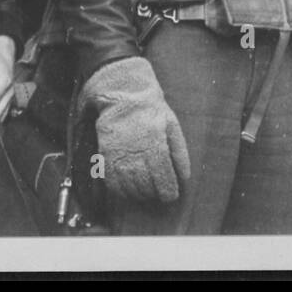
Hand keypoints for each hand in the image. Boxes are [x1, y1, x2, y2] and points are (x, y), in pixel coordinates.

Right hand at [82, 57, 189, 203]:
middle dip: (154, 194)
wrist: (123, 95)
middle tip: (158, 193)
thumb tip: (185, 176)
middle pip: (146, 186)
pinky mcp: (106, 156)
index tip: (171, 196)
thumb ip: (180, 152)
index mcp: (155, 145)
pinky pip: (112, 182)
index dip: (168, 192)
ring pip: (129, 187)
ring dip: (139, 194)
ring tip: (145, 192)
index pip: (163, 178)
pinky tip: (128, 189)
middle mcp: (136, 153)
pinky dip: (121, 191)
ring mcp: (119, 155)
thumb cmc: (151, 111)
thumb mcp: (171, 125)